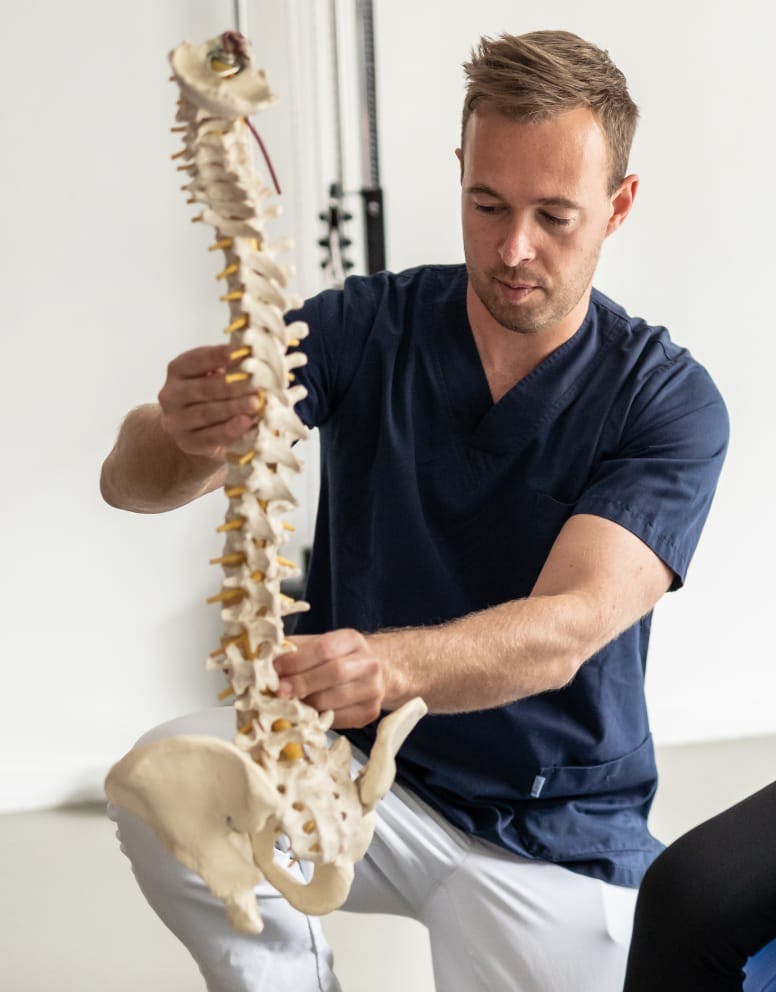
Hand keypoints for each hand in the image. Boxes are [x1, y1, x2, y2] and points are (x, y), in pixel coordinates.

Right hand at [157, 345, 261, 459]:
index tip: (241, 352)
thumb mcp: (216, 376)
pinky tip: (245, 423)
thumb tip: (250, 357)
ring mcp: (175, 420)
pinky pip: (209, 437)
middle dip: (232, 386)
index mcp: (177, 370)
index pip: (196, 360)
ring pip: (206, 413)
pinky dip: (229, 430)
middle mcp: (170, 394)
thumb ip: (229, 367)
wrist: (198, 430)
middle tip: (256, 384)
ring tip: (255, 403)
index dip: (218, 355)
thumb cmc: (213, 396)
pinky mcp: (186, 442)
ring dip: (233, 408)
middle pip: (203, 388)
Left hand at [274, 630, 385, 728]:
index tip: (275, 669)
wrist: (368, 673)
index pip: (324, 649)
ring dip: (306, 705)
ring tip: (288, 704)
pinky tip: (306, 714)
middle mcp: (369, 663)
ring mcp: (373, 689)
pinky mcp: (370, 712)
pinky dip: (317, 719)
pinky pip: (338, 720)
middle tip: (278, 691)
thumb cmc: (334, 659)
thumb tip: (264, 661)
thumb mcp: (316, 645)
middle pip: (334, 673)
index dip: (297, 661)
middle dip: (301, 683)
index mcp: (353, 640)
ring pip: (333, 701)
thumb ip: (293, 650)